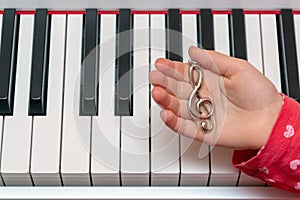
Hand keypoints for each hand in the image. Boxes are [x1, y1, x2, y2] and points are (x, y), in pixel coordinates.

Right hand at [149, 46, 281, 149]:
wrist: (271, 119)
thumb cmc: (259, 94)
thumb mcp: (238, 68)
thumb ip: (214, 60)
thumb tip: (193, 51)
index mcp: (209, 82)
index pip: (184, 74)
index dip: (171, 68)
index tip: (161, 63)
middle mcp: (202, 98)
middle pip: (177, 90)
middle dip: (164, 83)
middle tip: (154, 77)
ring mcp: (201, 114)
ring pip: (177, 108)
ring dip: (166, 101)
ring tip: (158, 93)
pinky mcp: (204, 132)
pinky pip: (185, 127)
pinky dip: (174, 122)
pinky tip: (166, 113)